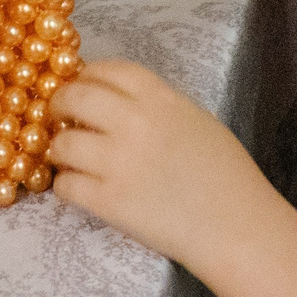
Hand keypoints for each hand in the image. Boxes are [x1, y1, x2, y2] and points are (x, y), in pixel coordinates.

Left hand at [49, 59, 292, 270]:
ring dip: (60, 150)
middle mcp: (135, 124)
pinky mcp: (109, 202)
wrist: (237, 227)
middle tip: (60, 118)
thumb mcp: (197, 121)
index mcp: (161, 100)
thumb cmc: (227, 176)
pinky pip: (66, 186)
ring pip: (63, 144)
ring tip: (68, 159)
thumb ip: (158, 107)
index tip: (81, 84)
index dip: (87, 74)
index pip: (109, 70)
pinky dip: (66, 186)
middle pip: (75, 97)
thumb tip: (119, 104)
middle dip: (60, 105)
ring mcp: (119, 163)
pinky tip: (78, 189)